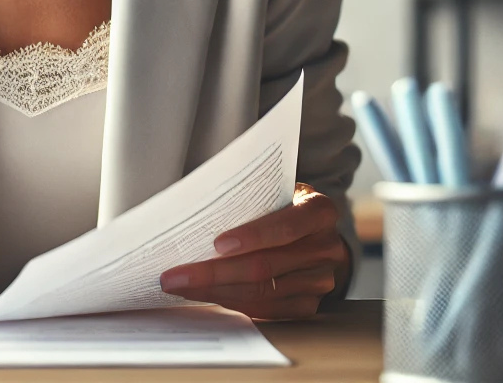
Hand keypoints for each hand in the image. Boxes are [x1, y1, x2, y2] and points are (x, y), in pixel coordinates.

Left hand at [158, 182, 348, 319]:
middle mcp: (326, 247)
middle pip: (266, 266)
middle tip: (176, 275)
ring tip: (181, 285)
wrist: (315, 234)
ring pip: (261, 292)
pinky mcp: (308, 305)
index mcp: (319, 210)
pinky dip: (231, 302)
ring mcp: (320, 281)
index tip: (216, 244)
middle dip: (214, 272)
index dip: (253, 236)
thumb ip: (250, 199)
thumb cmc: (284, 206)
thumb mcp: (276, 191)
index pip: (287, 226)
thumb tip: (193, 211)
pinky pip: (265, 310)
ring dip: (215, 291)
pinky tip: (204, 294)